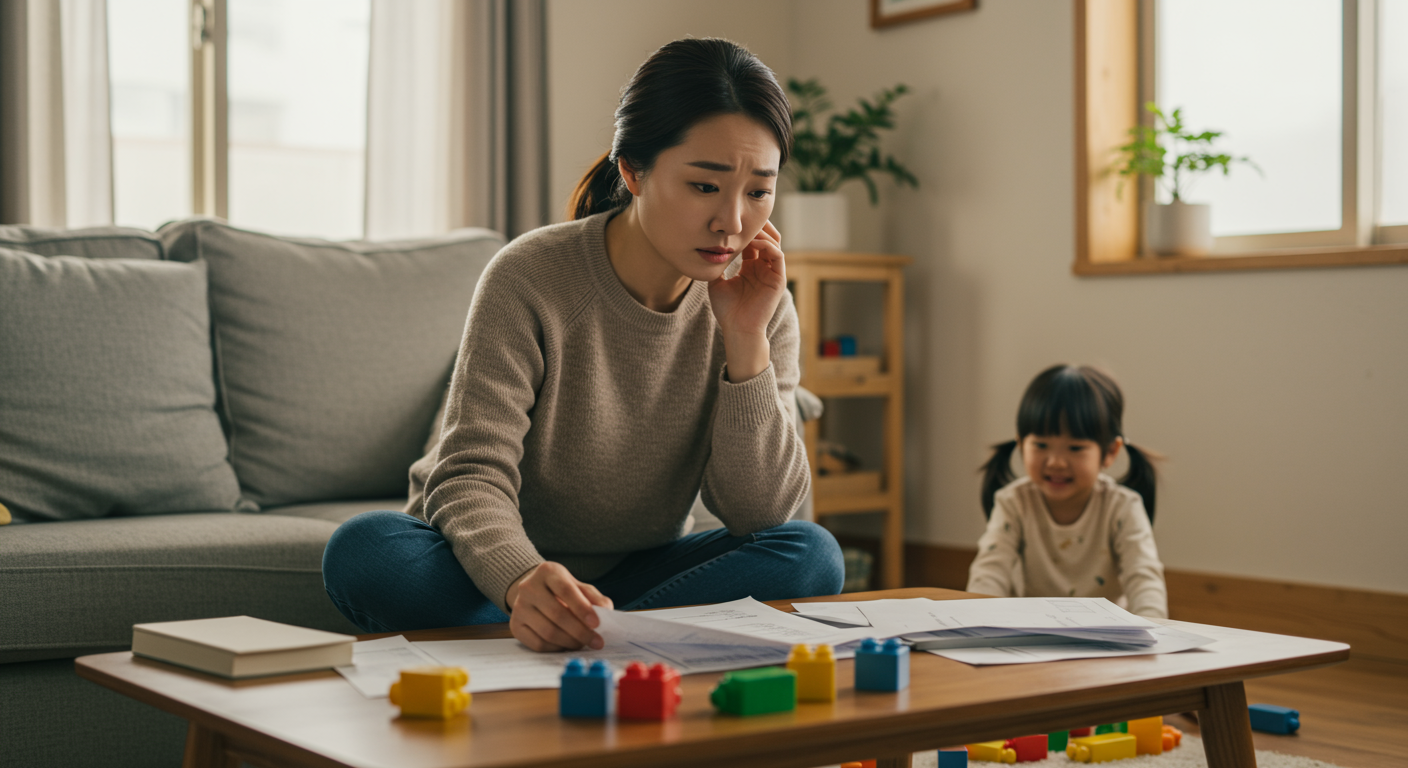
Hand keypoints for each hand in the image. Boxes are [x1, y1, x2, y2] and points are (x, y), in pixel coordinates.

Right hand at [505, 562, 613, 651]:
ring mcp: (519, 607)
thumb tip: (606, 611)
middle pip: (557, 614)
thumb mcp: (577, 585)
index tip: (597, 624)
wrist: (532, 591)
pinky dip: (557, 648)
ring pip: (548, 632)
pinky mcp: (515, 625)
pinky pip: (538, 644)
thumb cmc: (560, 589)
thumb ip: (593, 596)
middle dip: (580, 632)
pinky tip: (568, 645)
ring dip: (570, 642)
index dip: (582, 609)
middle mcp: (528, 587)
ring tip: (584, 644)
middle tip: (596, 642)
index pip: (566, 590)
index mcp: (547, 572)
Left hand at [708, 221, 785, 380]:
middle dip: (757, 225)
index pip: (752, 241)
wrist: (737, 329)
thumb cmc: (727, 311)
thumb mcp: (716, 284)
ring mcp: (772, 273)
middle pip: (765, 237)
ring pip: (774, 243)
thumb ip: (716, 267)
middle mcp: (763, 267)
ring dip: (763, 232)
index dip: (745, 230)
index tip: (732, 222)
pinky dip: (767, 246)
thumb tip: (705, 251)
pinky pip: (778, 256)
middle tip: (745, 216)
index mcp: (750, 267)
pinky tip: (754, 242)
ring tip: (749, 227)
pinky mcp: (779, 279)